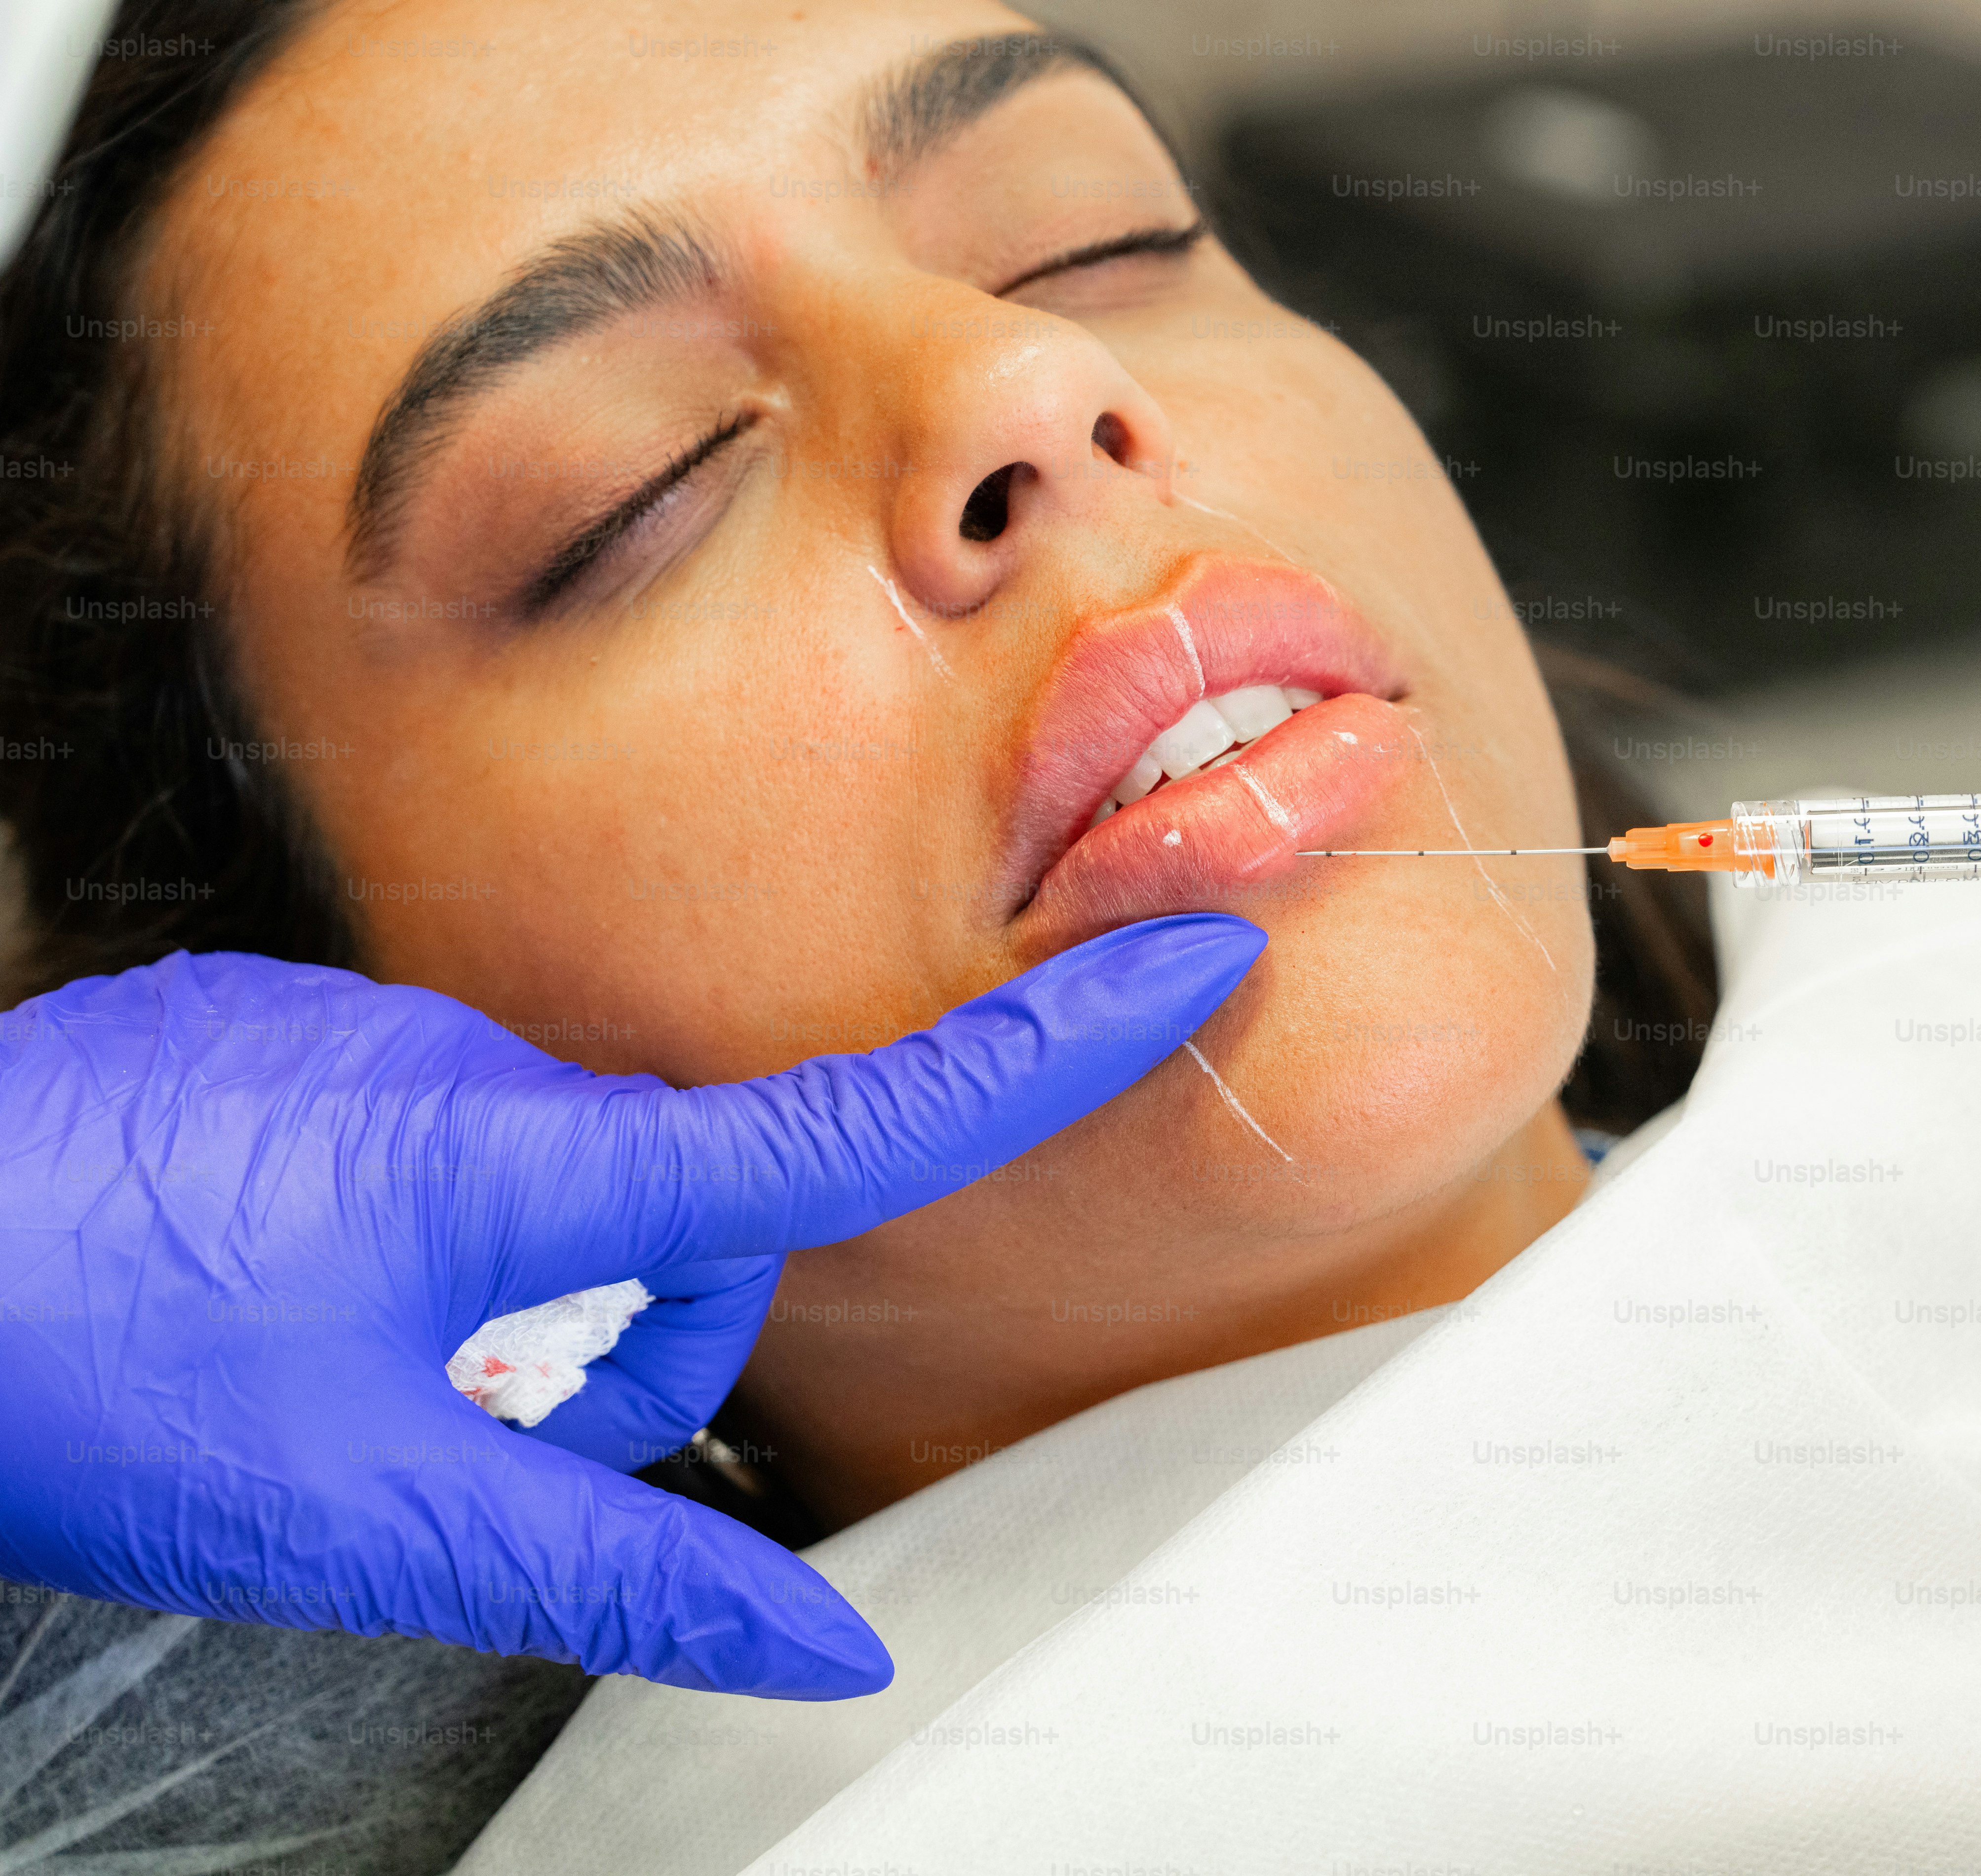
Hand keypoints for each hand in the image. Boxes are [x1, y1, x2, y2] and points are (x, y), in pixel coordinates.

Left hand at [0, 913, 1262, 1697]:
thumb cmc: (70, 1370)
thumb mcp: (372, 1515)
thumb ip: (616, 1569)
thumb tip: (818, 1642)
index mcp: (526, 1161)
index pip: (853, 1117)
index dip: (1046, 1046)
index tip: (1185, 958)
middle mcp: (464, 1064)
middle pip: (677, 1223)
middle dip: (626, 1350)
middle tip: (467, 1437)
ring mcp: (364, 1042)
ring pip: (551, 1201)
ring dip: (510, 1313)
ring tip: (340, 1381)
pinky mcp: (281, 1052)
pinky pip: (436, 1153)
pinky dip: (414, 1249)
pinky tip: (277, 1306)